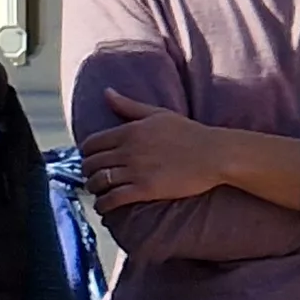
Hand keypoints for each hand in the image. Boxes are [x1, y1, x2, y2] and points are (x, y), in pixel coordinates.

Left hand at [79, 96, 241, 207]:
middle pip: (91, 164)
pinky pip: (113, 199)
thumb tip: (105, 92)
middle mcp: (128, 150)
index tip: (90, 159)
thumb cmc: (189, 132)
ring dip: (93, 188)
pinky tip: (103, 206)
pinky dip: (103, 204)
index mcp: (129, 131)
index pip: (91, 143)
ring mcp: (135, 171)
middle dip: (87, 172)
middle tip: (91, 177)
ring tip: (97, 191)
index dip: (86, 154)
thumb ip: (128, 105)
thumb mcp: (157, 113)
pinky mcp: (145, 189)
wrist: (214, 154)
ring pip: (99, 182)